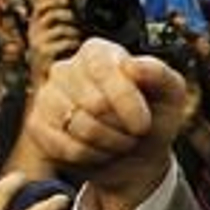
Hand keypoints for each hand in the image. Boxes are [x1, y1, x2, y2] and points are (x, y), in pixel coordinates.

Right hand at [25, 2, 82, 84]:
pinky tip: (77, 47)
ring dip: (74, 32)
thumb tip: (83, 15)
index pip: (40, 8)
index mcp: (35, 28)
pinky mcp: (43, 55)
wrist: (47, 84)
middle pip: (51, 15)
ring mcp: (37, 44)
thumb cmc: (57, 60)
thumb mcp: (58, 41)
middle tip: (81, 22)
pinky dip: (72, 43)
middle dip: (69, 15)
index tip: (68, 0)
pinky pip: (62, 43)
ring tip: (80, 38)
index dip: (54, 2)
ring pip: (60, 29)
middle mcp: (33, 34)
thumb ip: (64, 28)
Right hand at [26, 37, 187, 209]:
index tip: (144, 124)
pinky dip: (91, 157)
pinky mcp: (38, 126)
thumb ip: (159, 74)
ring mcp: (47, 96)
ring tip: (119, 142)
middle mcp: (66, 68)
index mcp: (97, 52)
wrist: (137, 155)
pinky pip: (64, 148)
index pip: (104, 71)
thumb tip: (132, 65)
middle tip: (133, 134)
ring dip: (110, 144)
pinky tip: (100, 152)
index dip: (128, 103)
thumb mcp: (171, 94)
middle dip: (123, 128)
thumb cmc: (154, 117)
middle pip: (94, 104)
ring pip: (80, 128)